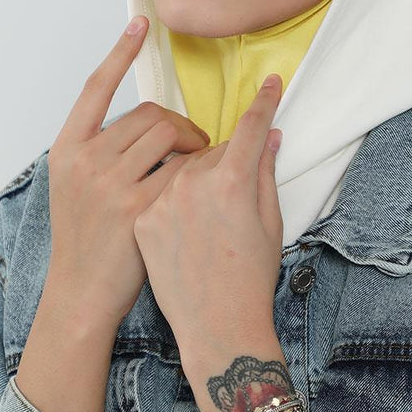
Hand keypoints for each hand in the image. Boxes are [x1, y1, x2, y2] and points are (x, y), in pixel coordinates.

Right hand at [45, 16, 211, 323]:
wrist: (82, 293)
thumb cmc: (88, 242)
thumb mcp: (76, 187)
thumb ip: (99, 152)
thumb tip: (138, 123)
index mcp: (66, 149)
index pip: (94, 86)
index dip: (119, 52)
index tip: (141, 23)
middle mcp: (84, 160)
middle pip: (148, 113)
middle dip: (179, 125)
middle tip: (194, 145)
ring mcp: (108, 183)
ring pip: (167, 135)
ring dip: (192, 144)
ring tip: (197, 166)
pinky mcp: (137, 207)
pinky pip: (181, 170)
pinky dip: (197, 172)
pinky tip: (201, 186)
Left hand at [131, 72, 284, 355]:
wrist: (215, 328)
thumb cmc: (250, 281)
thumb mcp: (270, 225)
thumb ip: (265, 174)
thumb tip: (269, 137)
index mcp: (233, 182)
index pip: (250, 128)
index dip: (263, 103)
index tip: (268, 84)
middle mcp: (193, 184)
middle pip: (209, 148)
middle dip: (222, 156)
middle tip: (234, 185)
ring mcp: (162, 200)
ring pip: (177, 165)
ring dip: (191, 173)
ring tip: (205, 213)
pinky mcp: (141, 219)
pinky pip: (156, 191)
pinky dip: (169, 198)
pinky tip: (183, 227)